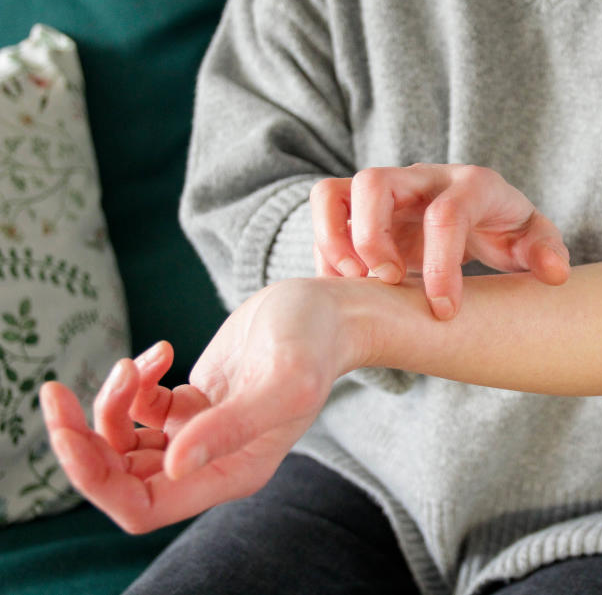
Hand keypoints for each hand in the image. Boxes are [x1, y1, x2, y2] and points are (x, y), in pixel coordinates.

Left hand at [41, 279, 354, 532]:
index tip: (70, 435)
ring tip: (137, 364)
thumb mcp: (284, 382)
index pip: (143, 507)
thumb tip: (174, 466)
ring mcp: (199, 433)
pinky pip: (140, 409)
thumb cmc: (314, 345)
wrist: (327, 311)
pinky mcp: (193, 402)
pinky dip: (135, 380)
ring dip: (111, 403)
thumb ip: (234, 425)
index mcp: (232, 473)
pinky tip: (161, 351)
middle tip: (57, 395)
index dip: (96, 482)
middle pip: (121, 480)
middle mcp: (211, 462)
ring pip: (124, 444)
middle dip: (83, 442)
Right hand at [310, 163, 570, 318]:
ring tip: (354, 282)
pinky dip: (325, 250)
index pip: (447, 215)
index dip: (442, 267)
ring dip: (335, 240)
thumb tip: (554, 273)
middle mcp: (421, 178)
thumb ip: (545, 252)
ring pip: (336, 192)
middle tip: (389, 284)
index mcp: (470, 185)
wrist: (476, 212)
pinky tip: (346, 287)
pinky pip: (324, 213)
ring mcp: (385, 189)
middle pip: (376, 184)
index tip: (445, 311)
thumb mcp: (533, 239)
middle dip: (373, 240)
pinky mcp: (359, 206)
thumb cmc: (505, 229)